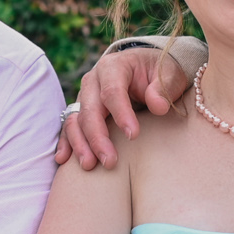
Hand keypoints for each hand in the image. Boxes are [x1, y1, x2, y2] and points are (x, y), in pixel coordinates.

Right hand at [55, 45, 188, 168]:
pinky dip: (66, 143)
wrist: (147, 69)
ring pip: (76, 120)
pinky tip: (63, 159)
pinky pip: (69, 127)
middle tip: (110, 161)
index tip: (133, 135)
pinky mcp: (82, 111)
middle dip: (98, 137)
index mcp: (114, 67)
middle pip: (90, 110)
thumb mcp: (170, 74)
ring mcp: (85, 96)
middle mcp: (93, 81)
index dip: (121, 114)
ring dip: (80, 144)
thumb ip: (164, 88)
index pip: (112, 91)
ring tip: (89, 166)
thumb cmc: (159, 73)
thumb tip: (158, 106)